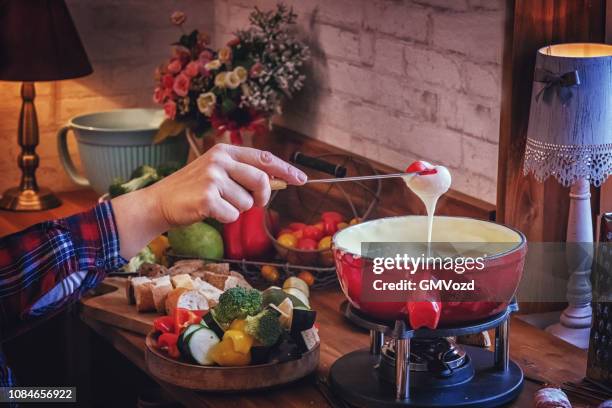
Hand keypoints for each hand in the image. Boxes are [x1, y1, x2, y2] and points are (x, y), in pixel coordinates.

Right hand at [152, 144, 306, 226]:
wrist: (161, 202)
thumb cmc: (193, 189)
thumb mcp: (218, 172)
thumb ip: (244, 173)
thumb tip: (279, 181)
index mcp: (225, 151)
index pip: (264, 158)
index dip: (285, 169)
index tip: (301, 179)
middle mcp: (220, 161)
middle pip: (261, 181)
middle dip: (262, 197)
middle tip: (252, 202)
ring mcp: (212, 178)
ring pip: (247, 203)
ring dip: (237, 209)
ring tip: (217, 203)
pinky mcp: (206, 198)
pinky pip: (232, 215)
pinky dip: (225, 219)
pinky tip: (209, 211)